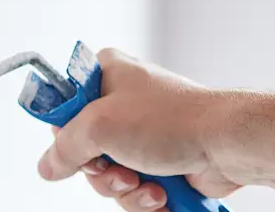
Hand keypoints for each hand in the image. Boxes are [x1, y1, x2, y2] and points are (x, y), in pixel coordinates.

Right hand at [36, 48, 241, 210]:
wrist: (227, 145)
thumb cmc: (172, 120)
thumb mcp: (99, 127)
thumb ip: (64, 148)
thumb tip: (47, 167)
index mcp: (106, 75)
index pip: (63, 105)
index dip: (65, 132)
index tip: (76, 147)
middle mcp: (123, 102)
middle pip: (85, 149)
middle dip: (101, 172)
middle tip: (119, 172)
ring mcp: (143, 134)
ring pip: (110, 175)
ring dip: (125, 190)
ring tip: (149, 186)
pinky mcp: (161, 161)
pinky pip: (136, 188)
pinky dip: (146, 199)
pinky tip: (162, 194)